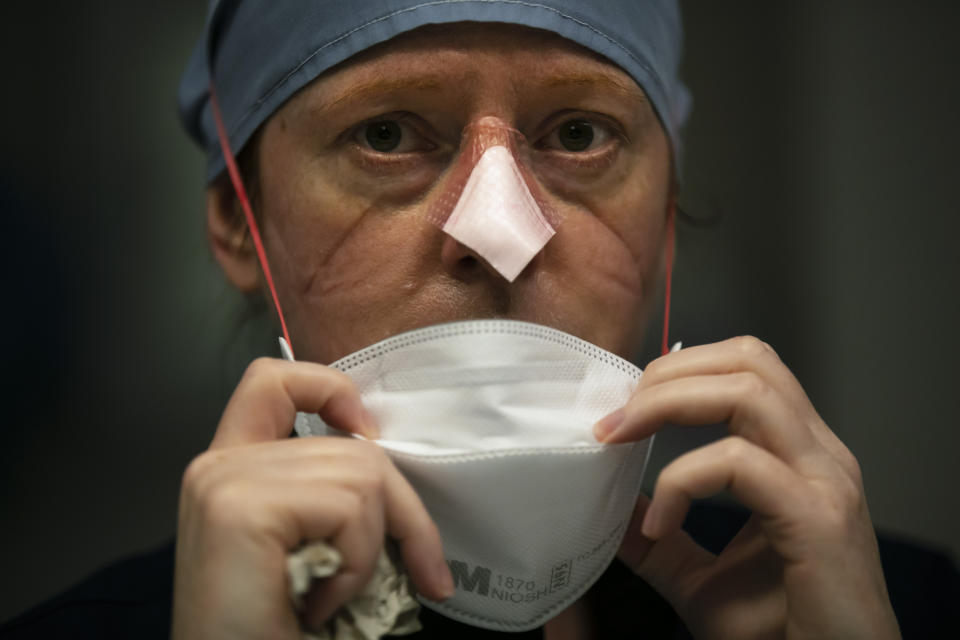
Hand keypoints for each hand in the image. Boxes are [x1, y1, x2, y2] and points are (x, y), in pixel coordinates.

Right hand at [172, 358, 453, 639]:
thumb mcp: (306, 549)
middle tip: (412, 575)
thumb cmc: (266, 628)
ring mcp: (225, 481)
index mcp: (231, 471)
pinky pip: (348, 509)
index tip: (366, 431)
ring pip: (361, 475)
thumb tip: (393, 481)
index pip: (274, 382)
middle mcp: (219, 466)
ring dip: (369, 552)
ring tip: (329, 595)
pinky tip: (318, 602)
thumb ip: (325, 498)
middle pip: (352, 447)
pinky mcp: (239, 508)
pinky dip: (356, 565)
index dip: (330, 387)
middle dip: (401, 517)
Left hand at [595, 336, 899, 638]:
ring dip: (669, 402)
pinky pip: (739, 463)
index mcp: (799, 458)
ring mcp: (826, 482)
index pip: (746, 368)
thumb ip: (660, 540)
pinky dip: (683, 481)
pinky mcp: (820, 519)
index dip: (678, 373)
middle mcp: (819, 456)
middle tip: (616, 416)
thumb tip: (611, 512)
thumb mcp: (700, 580)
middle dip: (669, 373)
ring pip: (748, 390)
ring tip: (620, 438)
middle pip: (748, 359)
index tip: (621, 410)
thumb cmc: (783, 632)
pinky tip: (659, 523)